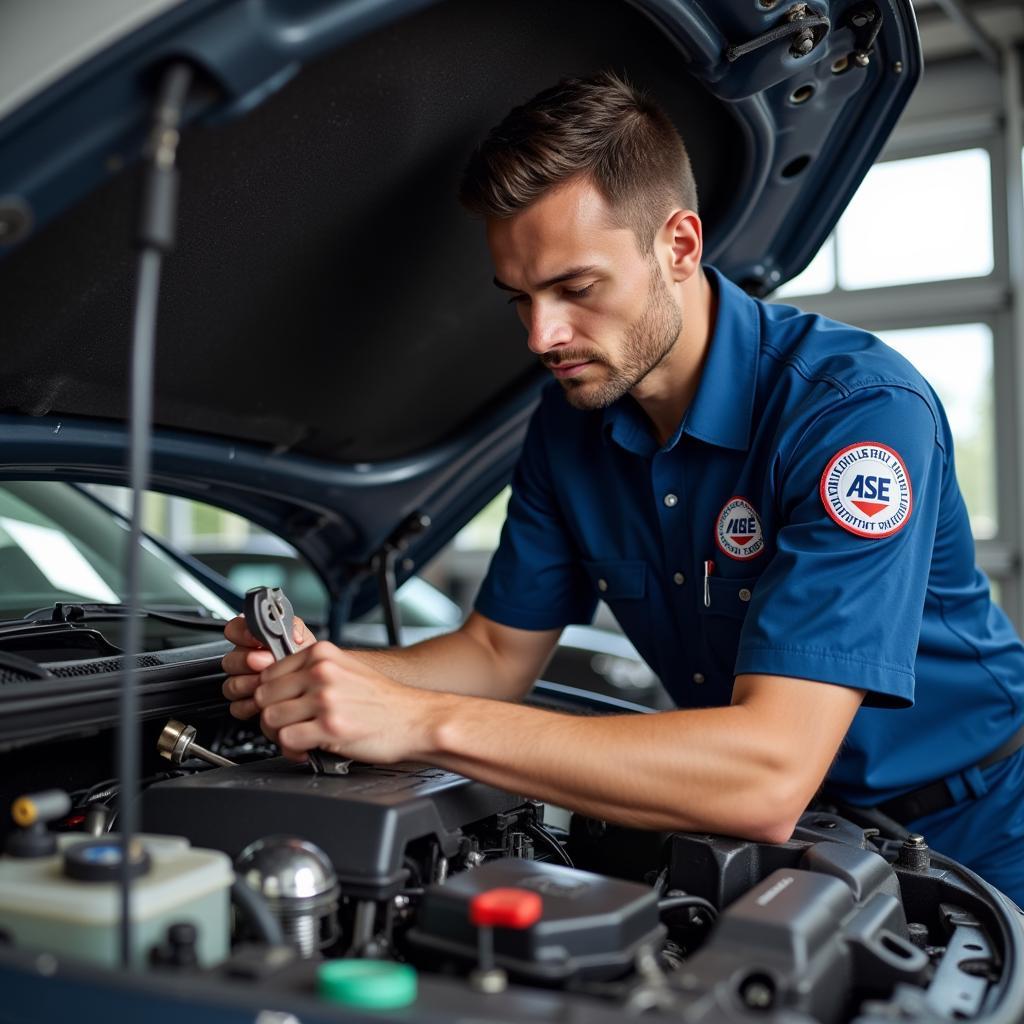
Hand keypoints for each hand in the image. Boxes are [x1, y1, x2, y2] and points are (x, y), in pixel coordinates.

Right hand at [220, 613, 313, 722]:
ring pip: (231, 685)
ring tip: (270, 681)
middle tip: (267, 661)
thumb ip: (294, 630)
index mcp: (253, 639)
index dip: (242, 634)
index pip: (233, 630)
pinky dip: (252, 705)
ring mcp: (241, 682)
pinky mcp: (243, 704)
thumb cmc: (306, 662)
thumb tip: (290, 633)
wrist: (313, 686)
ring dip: (251, 684)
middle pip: (229, 660)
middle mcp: (243, 659)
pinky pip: (236, 707)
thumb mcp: (304, 639)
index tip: (258, 639)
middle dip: (248, 661)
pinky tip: (268, 700)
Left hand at [253, 641, 442, 763]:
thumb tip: (276, 686)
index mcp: (322, 653)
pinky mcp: (330, 727)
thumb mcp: (347, 669)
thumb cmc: (384, 700)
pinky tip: (308, 750)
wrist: (416, 719)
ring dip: (280, 736)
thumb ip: (312, 671)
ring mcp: (325, 699)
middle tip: (289, 727)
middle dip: (272, 717)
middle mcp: (321, 672)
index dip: (271, 695)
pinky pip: (287, 740)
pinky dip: (293, 750)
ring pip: (270, 719)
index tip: (283, 706)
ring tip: (299, 740)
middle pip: (264, 696)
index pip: (268, 672)